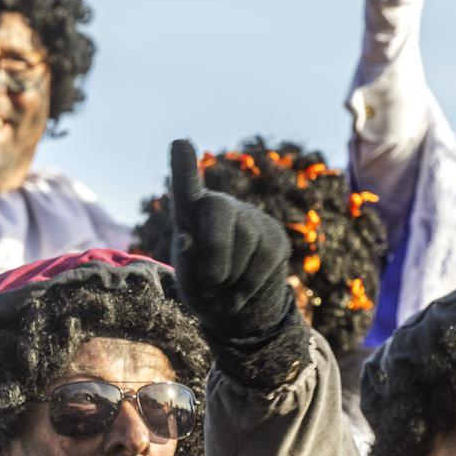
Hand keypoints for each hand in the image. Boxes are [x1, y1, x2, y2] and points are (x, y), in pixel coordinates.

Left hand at [165, 139, 306, 382]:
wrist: (241, 311)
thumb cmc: (205, 292)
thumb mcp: (189, 283)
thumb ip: (185, 262)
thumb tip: (186, 237)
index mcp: (190, 215)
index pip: (186, 189)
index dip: (183, 168)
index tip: (180, 143)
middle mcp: (220, 207)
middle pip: (218, 210)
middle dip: (215, 246)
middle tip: (211, 281)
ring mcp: (250, 219)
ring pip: (245, 242)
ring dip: (232, 276)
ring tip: (226, 288)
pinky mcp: (275, 237)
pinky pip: (265, 261)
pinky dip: (249, 284)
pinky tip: (241, 292)